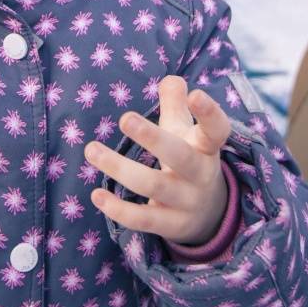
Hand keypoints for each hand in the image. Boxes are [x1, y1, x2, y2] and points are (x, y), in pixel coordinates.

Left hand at [85, 76, 231, 245]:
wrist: (208, 214)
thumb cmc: (188, 158)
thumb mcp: (185, 131)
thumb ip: (175, 104)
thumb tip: (170, 80)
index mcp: (207, 147)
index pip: (216, 129)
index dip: (209, 113)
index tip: (195, 94)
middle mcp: (201, 174)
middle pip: (180, 156)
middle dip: (153, 138)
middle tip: (125, 118)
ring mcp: (187, 202)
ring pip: (154, 186)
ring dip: (120, 168)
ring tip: (91, 150)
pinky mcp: (171, 226)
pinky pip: (144, 219)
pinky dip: (119, 209)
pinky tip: (96, 195)